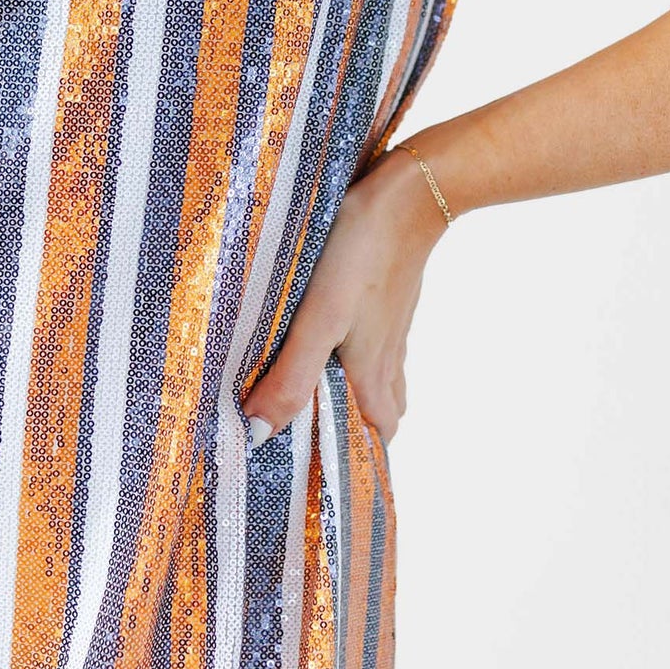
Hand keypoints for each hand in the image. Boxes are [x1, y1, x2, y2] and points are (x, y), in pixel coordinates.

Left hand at [239, 143, 448, 444]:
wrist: (410, 194)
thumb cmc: (362, 255)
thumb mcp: (320, 317)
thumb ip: (292, 375)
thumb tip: (259, 435)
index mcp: (371, 373)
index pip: (376, 439)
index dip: (355, 461)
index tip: (322, 474)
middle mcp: (387, 356)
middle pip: (381, 413)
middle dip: (354, 431)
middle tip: (312, 437)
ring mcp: (391, 325)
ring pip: (381, 377)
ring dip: (358, 393)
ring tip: (318, 396)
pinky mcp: (388, 295)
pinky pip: (379, 342)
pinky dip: (360, 355)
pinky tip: (334, 335)